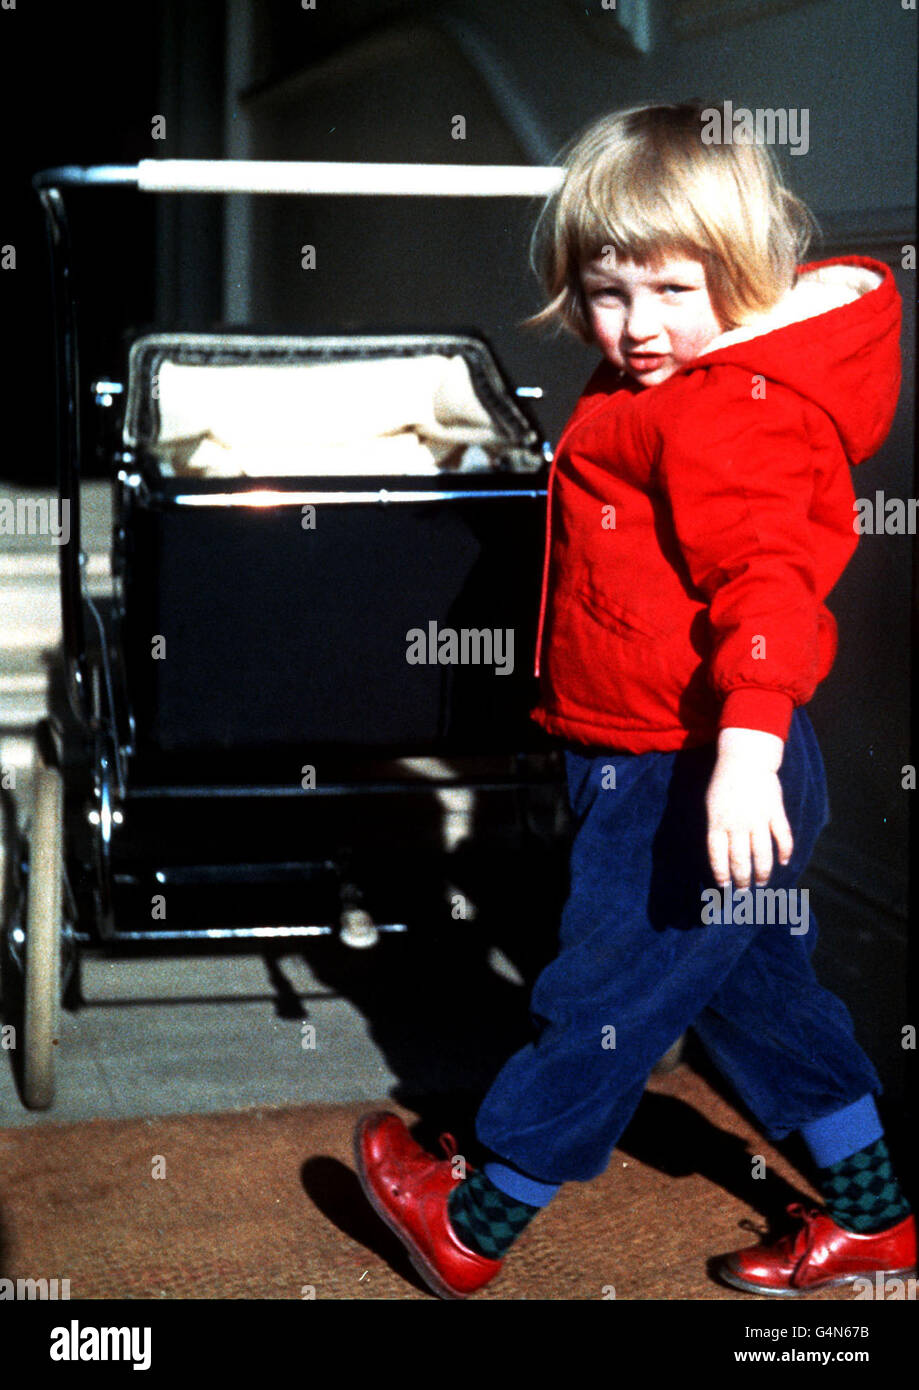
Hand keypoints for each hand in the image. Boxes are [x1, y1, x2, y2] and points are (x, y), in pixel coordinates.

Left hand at [705, 728, 793, 888]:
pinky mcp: (775, 812)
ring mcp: (758, 819)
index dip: (721, 873)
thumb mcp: (712, 805)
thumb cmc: (725, 783)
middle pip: (740, 860)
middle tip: (744, 891)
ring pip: (762, 854)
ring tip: (762, 883)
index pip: (718, 856)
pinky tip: (784, 862)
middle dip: (742, 879)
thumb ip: (717, 828)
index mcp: (718, 823)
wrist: (745, 760)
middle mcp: (737, 824)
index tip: (724, 886)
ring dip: (762, 872)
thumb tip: (721, 854)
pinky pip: (783, 837)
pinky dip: (785, 851)